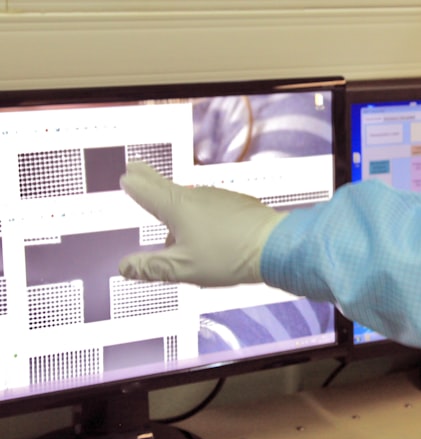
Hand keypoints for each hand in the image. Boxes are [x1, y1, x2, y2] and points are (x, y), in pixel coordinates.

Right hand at [118, 161, 284, 286]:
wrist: (277, 246)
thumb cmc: (230, 256)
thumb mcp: (182, 269)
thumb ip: (151, 267)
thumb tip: (125, 267)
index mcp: (176, 207)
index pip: (145, 189)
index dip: (133, 183)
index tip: (126, 176)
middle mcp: (196, 195)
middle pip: (166, 186)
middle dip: (150, 179)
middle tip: (137, 170)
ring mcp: (218, 197)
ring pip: (191, 203)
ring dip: (182, 215)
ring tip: (184, 241)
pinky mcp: (237, 204)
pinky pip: (213, 209)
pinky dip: (206, 219)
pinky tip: (214, 240)